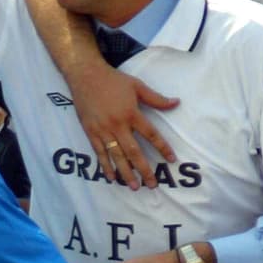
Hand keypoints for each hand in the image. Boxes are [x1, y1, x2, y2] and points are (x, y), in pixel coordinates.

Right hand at [72, 62, 178, 189]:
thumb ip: (156, 98)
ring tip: (134, 186)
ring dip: (126, 173)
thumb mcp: (137, 86)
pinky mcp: (90, 132)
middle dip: (144, 169)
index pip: (151, 134)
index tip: (171, 159)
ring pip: (116, 156)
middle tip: (152, 184)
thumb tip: (176, 103)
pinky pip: (100, 152)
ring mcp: (103, 130)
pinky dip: (106, 166)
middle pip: (134, 152)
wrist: (85, 75)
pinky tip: (112, 177)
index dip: (162, 148)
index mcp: (131, 113)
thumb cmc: (113, 80)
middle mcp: (118, 124)